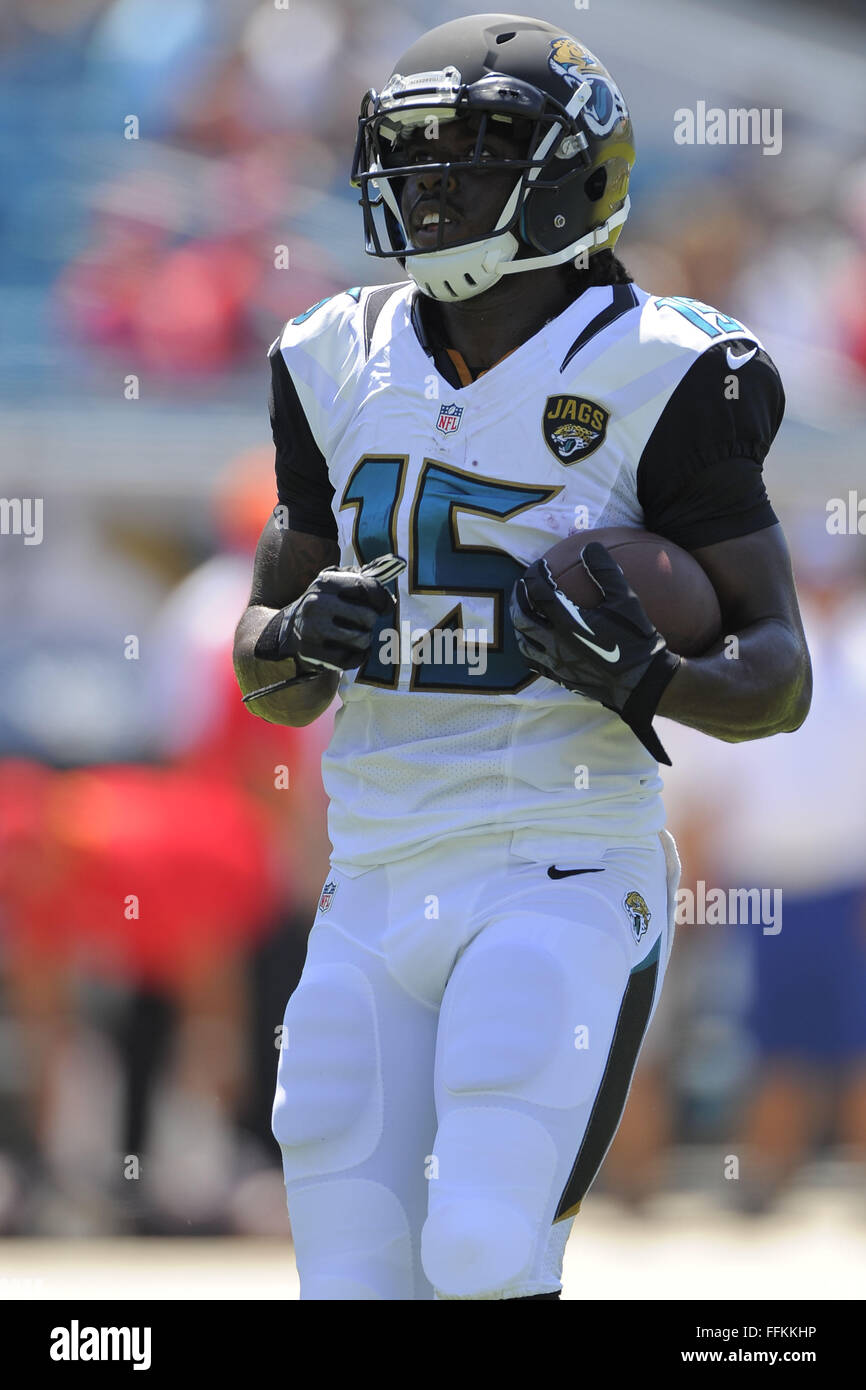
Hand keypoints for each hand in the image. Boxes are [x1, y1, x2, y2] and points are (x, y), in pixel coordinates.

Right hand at [255, 553, 405, 672]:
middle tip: (368, 623)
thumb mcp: (337, 583)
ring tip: (360, 636)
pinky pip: (351, 659)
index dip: (382, 599)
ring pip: (361, 639)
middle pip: (367, 616)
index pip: (366, 587)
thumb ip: (365, 575)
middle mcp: (317, 603)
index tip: (386, 606)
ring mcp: (313, 629)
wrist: (289, 629)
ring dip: (366, 639)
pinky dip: (358, 656)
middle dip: (373, 621)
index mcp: (326, 582)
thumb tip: (398, 563)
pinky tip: (354, 650)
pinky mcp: (312, 653)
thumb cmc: (324, 603)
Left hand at [509, 542, 679, 764]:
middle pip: (521, 618)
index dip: (535, 575)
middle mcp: (555, 644)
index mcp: (568, 623)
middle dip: (518, 598)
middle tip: (522, 585)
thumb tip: (591, 547)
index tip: (538, 565)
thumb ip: (606, 572)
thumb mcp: (626, 601)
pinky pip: (535, 662)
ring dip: (519, 624)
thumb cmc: (637, 640)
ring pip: (523, 643)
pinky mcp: (562, 679)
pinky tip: (538, 641)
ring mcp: (556, 664)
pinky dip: (530, 647)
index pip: (539, 592)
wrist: (644, 683)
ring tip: (524, 612)